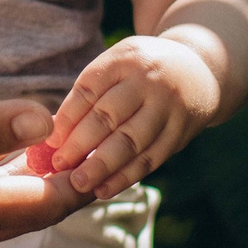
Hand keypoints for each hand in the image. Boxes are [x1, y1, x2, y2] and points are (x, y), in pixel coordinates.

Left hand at [33, 35, 221, 197]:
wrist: (199, 71)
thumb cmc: (140, 73)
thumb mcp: (118, 66)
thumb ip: (89, 94)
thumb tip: (53, 131)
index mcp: (124, 59)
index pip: (89, 89)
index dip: (67, 117)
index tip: (49, 141)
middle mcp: (148, 80)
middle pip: (108, 116)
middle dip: (79, 144)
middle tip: (58, 166)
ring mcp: (167, 107)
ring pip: (130, 142)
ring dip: (102, 166)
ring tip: (78, 183)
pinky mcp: (180, 133)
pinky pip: (151, 159)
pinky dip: (126, 177)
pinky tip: (105, 189)